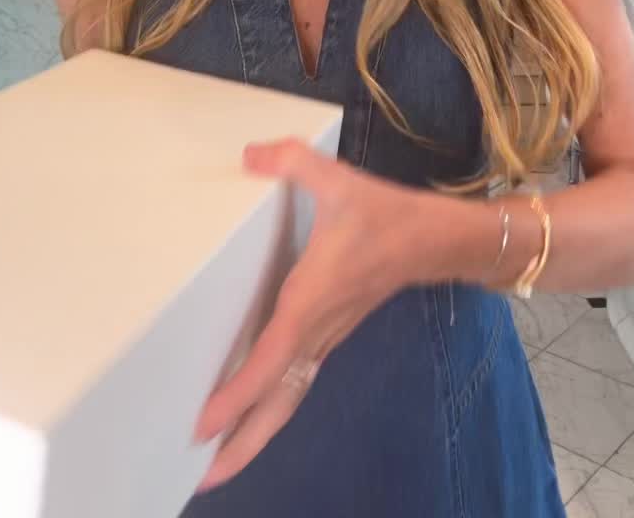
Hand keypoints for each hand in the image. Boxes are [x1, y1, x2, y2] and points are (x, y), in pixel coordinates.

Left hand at [193, 137, 431, 491]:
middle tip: (198, 480)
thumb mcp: (337, 180)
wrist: (435, 241)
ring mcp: (324, 339)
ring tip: (212, 465)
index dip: (238, 396)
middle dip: (241, 446)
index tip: (203, 427)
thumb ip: (291, 162)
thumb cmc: (385, 216)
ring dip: (252, 435)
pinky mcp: (328, 336)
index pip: (271, 361)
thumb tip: (249, 153)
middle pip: (277, 405)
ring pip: (287, 400)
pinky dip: (268, 408)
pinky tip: (246, 416)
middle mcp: (315, 331)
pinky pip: (294, 384)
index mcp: (311, 302)